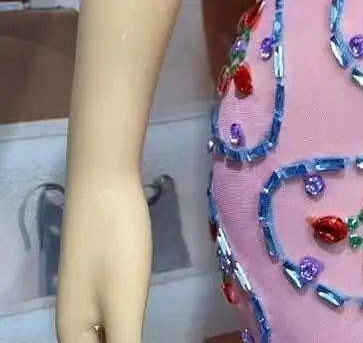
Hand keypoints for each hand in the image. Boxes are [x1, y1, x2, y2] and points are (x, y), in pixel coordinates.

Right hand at [56, 166, 151, 341]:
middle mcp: (74, 322)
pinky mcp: (99, 276)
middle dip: (126, 342)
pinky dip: (124, 327)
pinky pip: (109, 317)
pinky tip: (138, 322)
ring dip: (126, 337)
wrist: (103, 180)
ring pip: (104, 336)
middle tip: (144, 324)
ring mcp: (85, 296)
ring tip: (145, 328)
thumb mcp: (124, 304)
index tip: (139, 335)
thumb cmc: (114, 243)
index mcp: (74, 336)